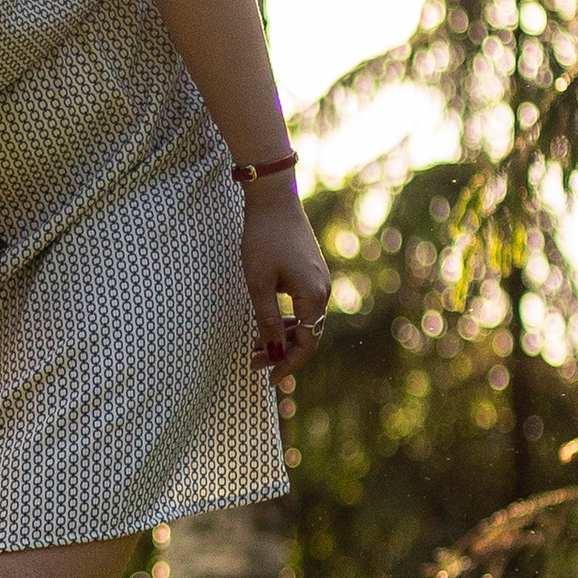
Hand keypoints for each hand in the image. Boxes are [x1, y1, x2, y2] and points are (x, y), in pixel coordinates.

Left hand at [242, 187, 329, 382]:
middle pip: (308, 335)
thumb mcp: (258, 284)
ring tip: (255, 347)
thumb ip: (267, 321)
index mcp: (314, 297)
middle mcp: (322, 292)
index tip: (268, 378)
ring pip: (304, 321)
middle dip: (282, 353)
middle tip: (254, 362)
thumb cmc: (263, 239)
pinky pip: (302, 307)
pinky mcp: (310, 273)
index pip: (306, 344)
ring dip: (282, 337)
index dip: (288, 364)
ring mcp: (318, 281)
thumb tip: (274, 352)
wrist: (273, 200)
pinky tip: (266, 325)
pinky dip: (285, 320)